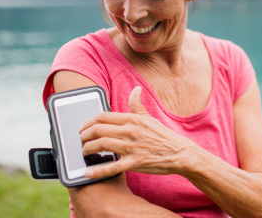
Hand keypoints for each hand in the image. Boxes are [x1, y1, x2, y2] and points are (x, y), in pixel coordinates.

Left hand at [79, 86, 197, 178]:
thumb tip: (136, 89)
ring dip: (87, 149)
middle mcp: (130, 131)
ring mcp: (132, 147)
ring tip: (84, 152)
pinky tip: (88, 172)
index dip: (88, 122)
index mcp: (132, 119)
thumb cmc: (164, 136)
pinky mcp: (134, 163)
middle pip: (98, 129)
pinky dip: (98, 170)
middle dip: (84, 135)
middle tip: (81, 140)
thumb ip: (137, 104)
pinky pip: (112, 167)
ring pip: (102, 145)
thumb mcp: (150, 117)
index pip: (103, 116)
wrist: (180, 153)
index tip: (83, 127)